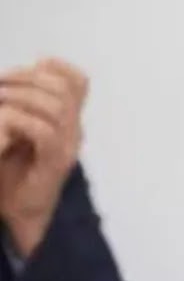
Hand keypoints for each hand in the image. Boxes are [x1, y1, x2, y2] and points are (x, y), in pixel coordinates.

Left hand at [0, 58, 87, 257]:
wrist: (16, 214)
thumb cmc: (10, 171)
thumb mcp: (16, 130)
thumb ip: (21, 105)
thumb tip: (26, 73)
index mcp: (67, 121)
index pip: (79, 82)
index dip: (57, 67)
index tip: (29, 66)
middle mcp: (74, 131)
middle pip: (63, 90)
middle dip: (27, 79)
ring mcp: (68, 147)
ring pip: (56, 107)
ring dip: (21, 97)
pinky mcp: (56, 163)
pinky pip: (45, 132)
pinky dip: (21, 120)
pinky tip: (4, 122)